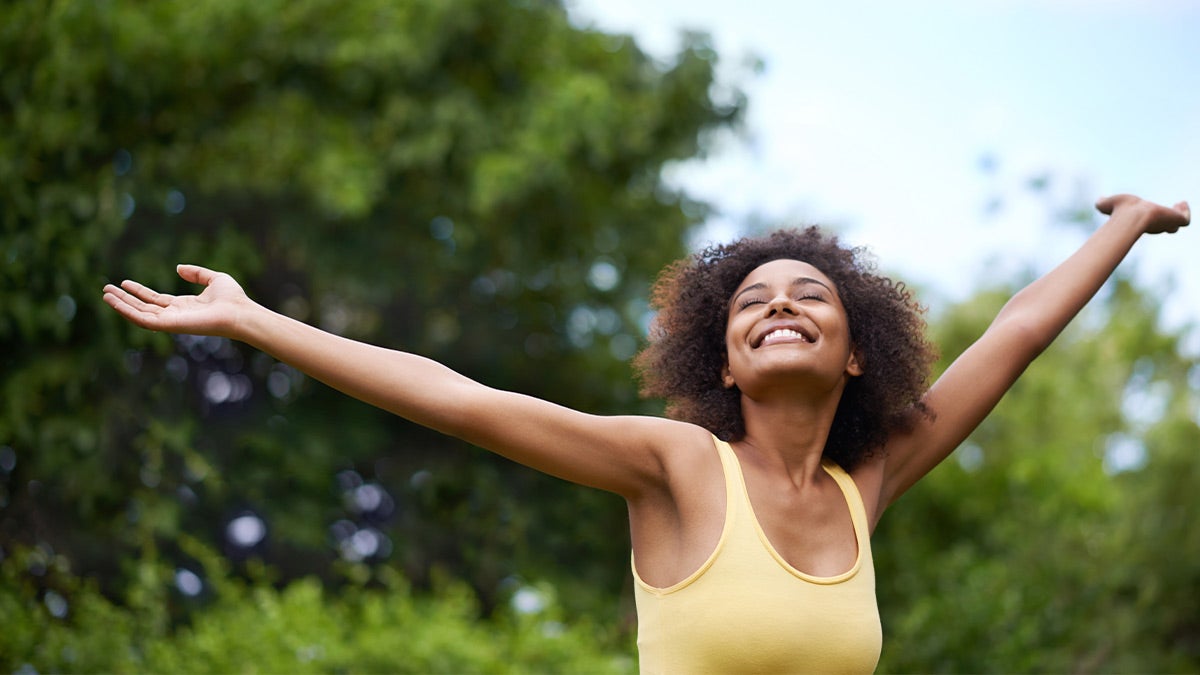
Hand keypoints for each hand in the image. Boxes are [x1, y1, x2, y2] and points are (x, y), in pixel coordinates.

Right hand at [102, 264, 253, 337]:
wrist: (240, 312)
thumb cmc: (232, 298)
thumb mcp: (214, 279)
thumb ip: (196, 273)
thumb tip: (178, 268)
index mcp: (183, 306)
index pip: (155, 300)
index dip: (139, 292)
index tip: (124, 283)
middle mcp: (175, 315)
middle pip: (144, 307)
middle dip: (125, 299)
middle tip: (106, 289)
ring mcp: (171, 322)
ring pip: (140, 314)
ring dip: (121, 305)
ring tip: (105, 294)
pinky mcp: (169, 325)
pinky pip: (143, 320)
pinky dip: (127, 311)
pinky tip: (115, 302)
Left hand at [1095, 194, 1189, 234]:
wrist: (1132, 215)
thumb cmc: (1120, 211)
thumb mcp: (1108, 204)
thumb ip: (1103, 203)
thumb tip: (1099, 201)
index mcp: (1140, 223)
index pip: (1148, 224)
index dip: (1151, 219)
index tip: (1152, 210)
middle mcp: (1153, 225)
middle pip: (1165, 227)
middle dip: (1167, 220)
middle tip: (1172, 209)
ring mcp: (1165, 223)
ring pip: (1176, 224)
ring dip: (1178, 215)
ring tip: (1179, 205)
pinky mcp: (1175, 220)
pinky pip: (1185, 220)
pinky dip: (1185, 212)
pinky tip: (1181, 203)